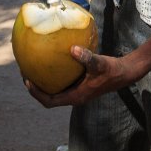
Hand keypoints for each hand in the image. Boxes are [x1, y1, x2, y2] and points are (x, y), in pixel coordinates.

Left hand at [25, 49, 140, 106]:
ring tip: (33, 67)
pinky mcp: (80, 85)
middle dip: (35, 87)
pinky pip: (62, 83)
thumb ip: (87, 57)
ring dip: (43, 82)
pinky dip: (54, 75)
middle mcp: (74, 97)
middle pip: (48, 97)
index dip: (36, 93)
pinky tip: (52, 61)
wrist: (125, 72)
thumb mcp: (99, 63)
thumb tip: (73, 49)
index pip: (49, 101)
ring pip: (55, 90)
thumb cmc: (112, 70)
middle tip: (25, 71)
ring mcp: (77, 92)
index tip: (27, 80)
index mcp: (75, 97)